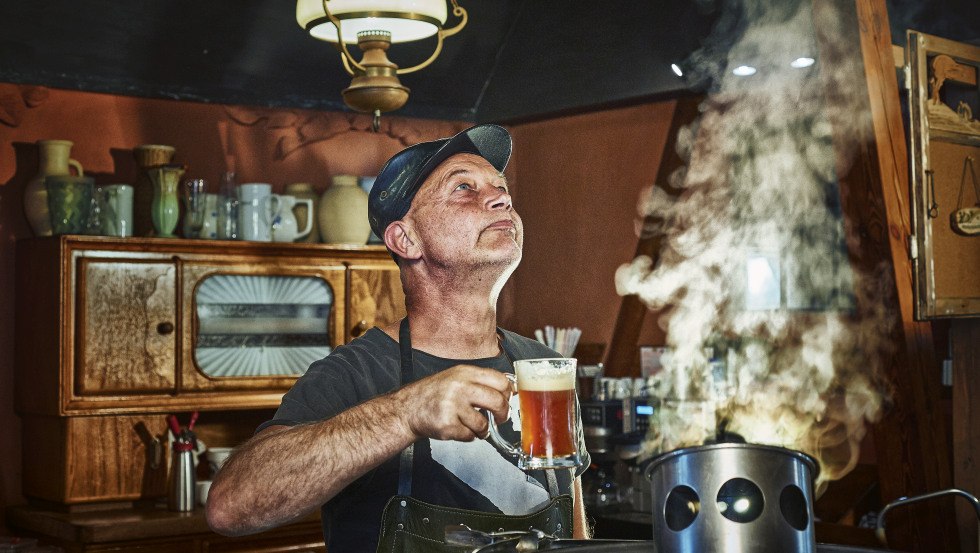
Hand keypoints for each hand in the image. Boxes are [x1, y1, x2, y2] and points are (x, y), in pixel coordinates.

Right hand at [393, 365, 513, 441]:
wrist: (408, 409)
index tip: (508, 399)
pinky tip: (458, 428)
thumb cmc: (434, 394)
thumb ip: (479, 381)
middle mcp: (459, 387)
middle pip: (497, 402)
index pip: (500, 380)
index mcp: (464, 373)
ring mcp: (452, 406)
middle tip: (500, 418)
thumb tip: (509, 389)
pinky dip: (467, 436)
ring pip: (483, 424)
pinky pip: (470, 436)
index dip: (508, 392)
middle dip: (503, 414)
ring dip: (481, 429)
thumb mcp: (456, 377)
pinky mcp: (447, 425)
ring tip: (471, 425)